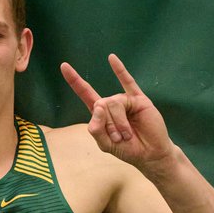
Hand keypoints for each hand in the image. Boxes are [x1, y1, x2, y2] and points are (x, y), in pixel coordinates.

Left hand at [60, 54, 175, 171]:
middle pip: (101, 104)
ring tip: (127, 134)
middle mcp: (111, 104)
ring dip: (120, 123)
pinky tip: (111, 58)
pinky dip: (119, 70)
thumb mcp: (106, 144)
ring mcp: (125, 100)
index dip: (75, 81)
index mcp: (100, 114)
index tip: (64, 66)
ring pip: (114, 103)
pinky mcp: (139, 99)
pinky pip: (128, 82)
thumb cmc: (127, 149)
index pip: (86, 94)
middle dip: (109, 125)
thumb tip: (97, 105)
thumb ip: (96, 129)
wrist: (150, 153)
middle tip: (119, 138)